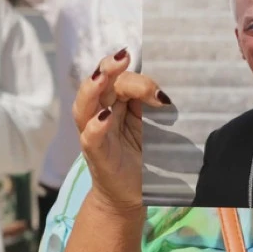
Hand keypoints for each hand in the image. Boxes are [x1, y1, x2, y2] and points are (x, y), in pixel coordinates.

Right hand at [71, 49, 171, 212]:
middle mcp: (102, 113)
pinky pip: (90, 138)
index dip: (140, 81)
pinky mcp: (96, 155)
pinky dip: (95, 126)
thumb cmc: (144, 157)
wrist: (132, 195)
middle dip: (110, 67)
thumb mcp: (154, 127)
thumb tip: (167, 96)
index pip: (122, 80)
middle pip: (100, 83)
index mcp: (118, 103)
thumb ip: (156, 108)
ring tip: (103, 75)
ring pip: (85, 105)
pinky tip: (104, 118)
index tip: (161, 95)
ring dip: (93, 87)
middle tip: (124, 56)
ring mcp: (96, 134)